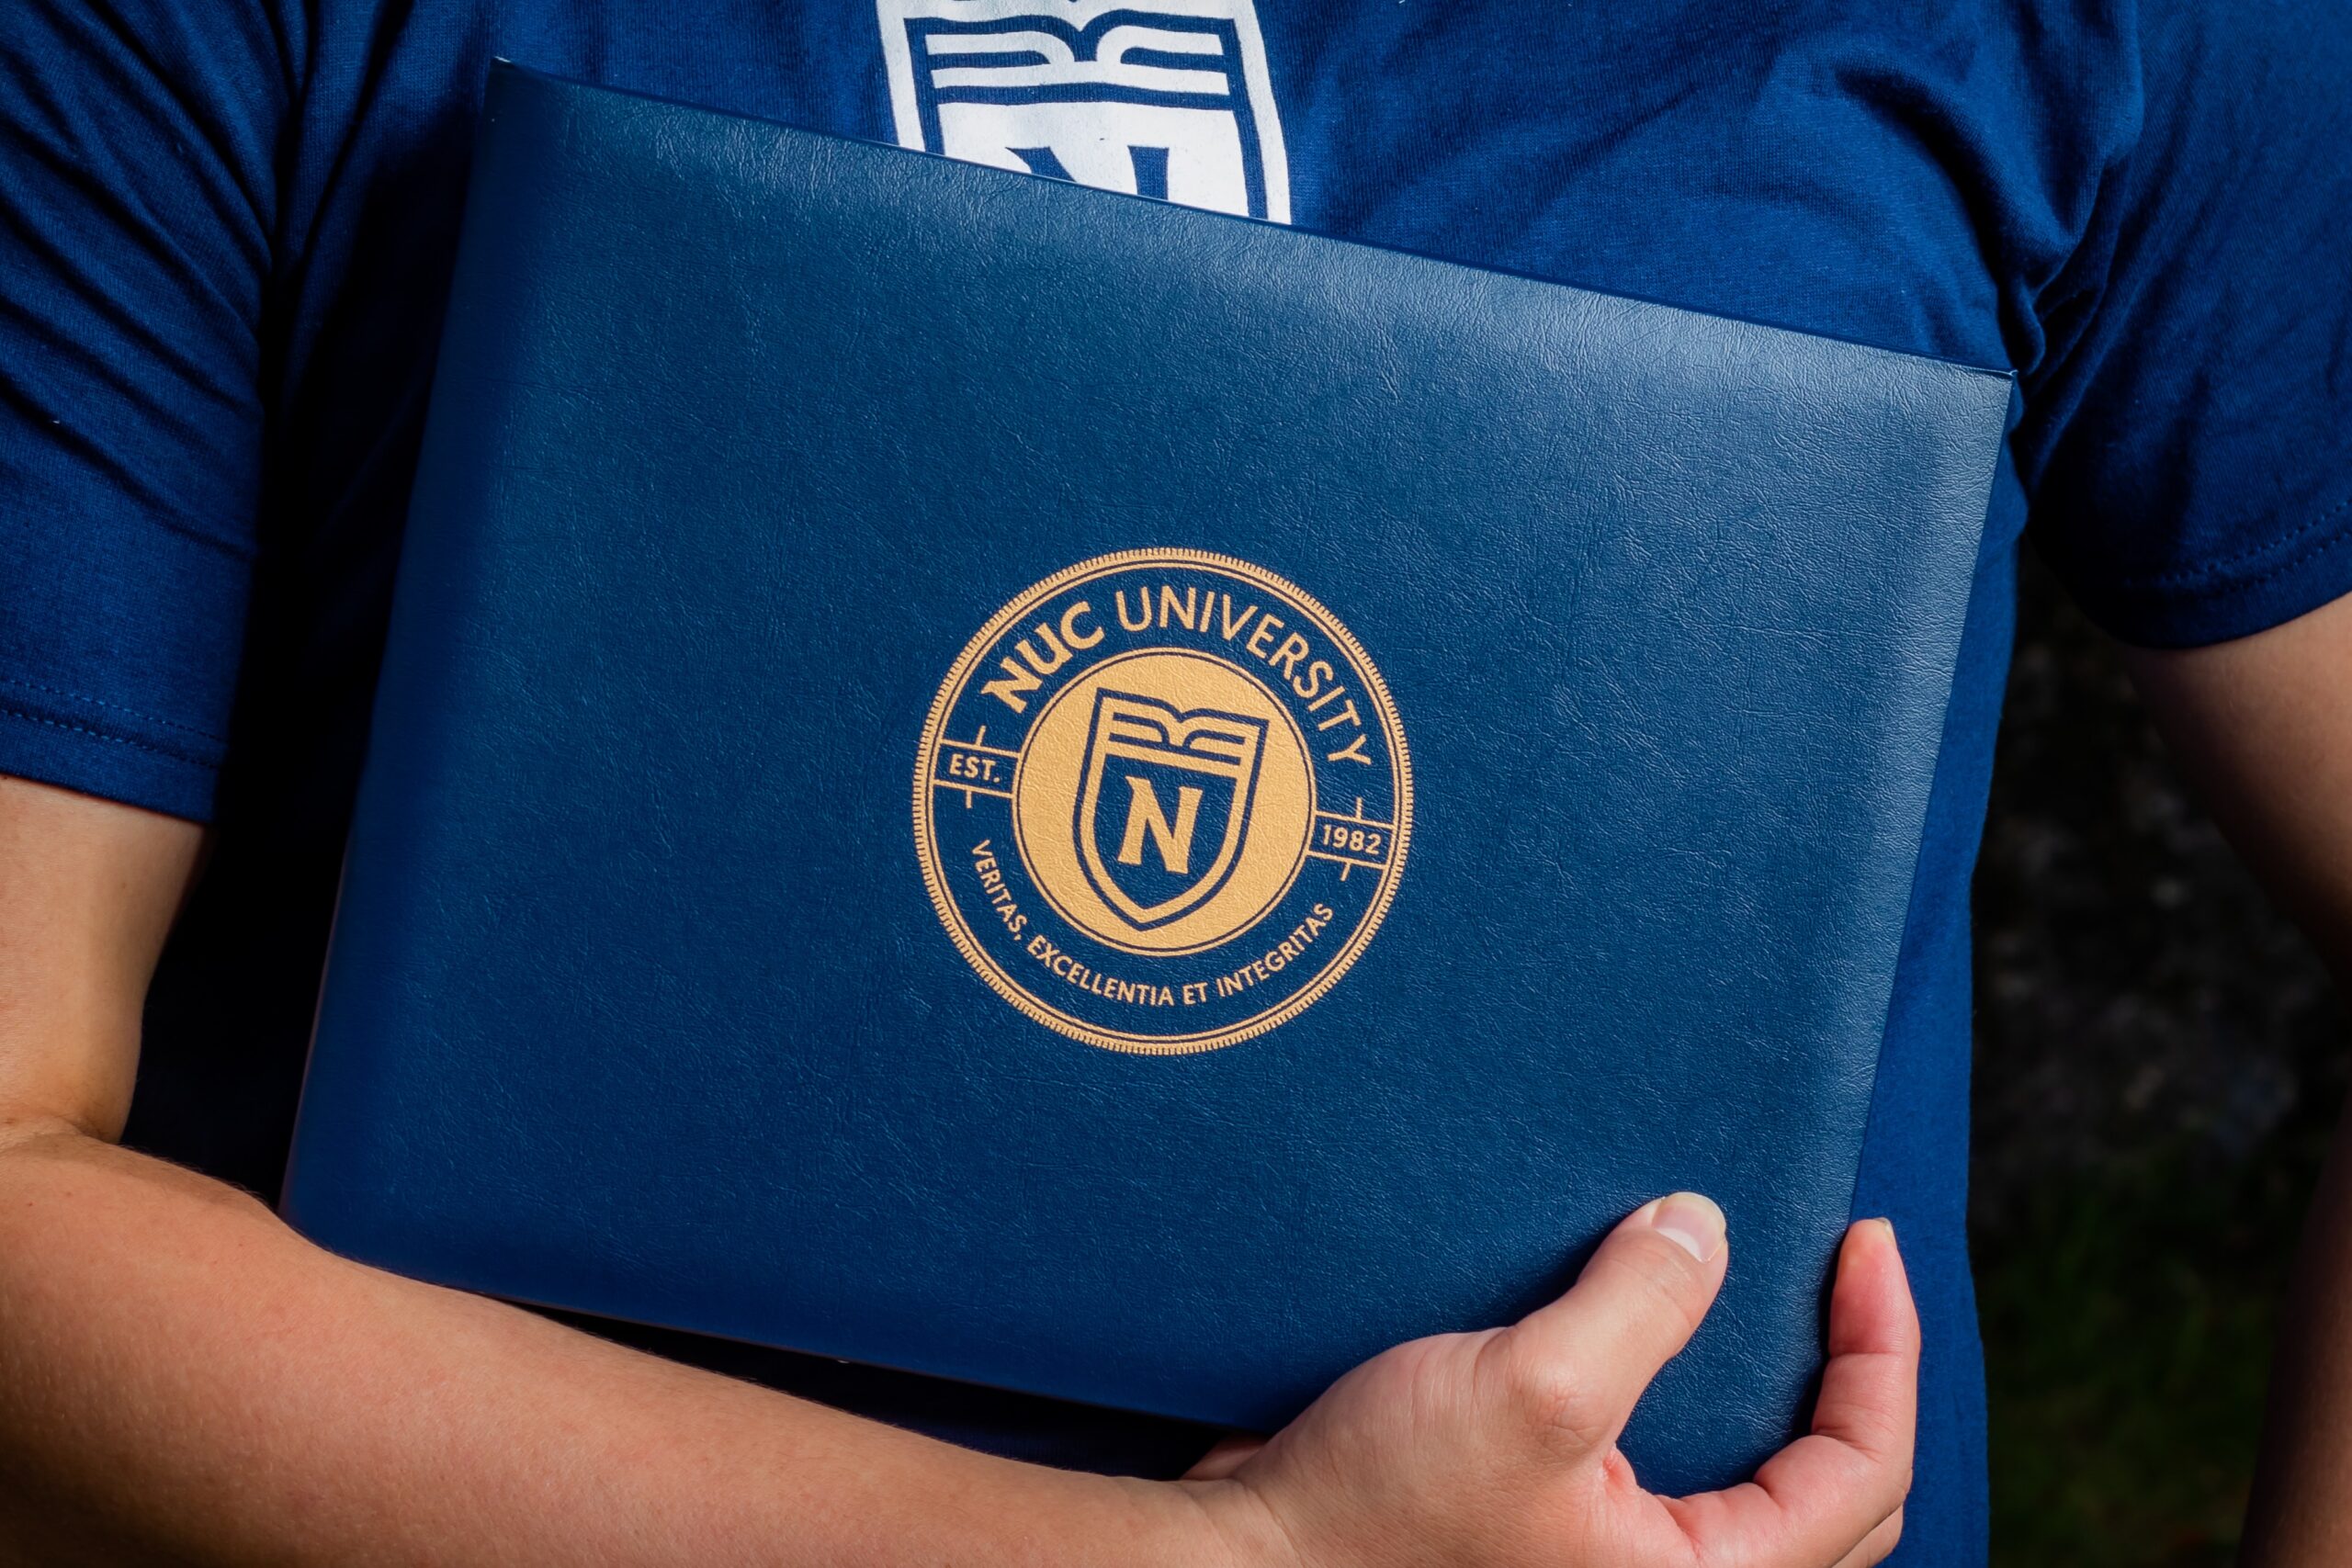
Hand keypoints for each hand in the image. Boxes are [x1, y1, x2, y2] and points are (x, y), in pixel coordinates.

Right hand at [1187, 1197, 1916, 1567]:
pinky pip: (1661, 1457)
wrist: (1247, 1557)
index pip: (1863, 1473)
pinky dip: (1684, 1383)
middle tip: (1842, 1259)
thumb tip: (1707, 1228)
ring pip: (1751, 1479)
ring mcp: (1610, 1556)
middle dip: (1853, 1371)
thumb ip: (1639, 1305)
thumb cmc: (1379, 1512)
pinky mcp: (1551, 1519)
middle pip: (1834, 1492)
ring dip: (1772, 1379)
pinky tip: (1649, 1308)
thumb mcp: (1533, 1390)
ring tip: (1762, 1276)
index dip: (1884, 1347)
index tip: (1865, 1237)